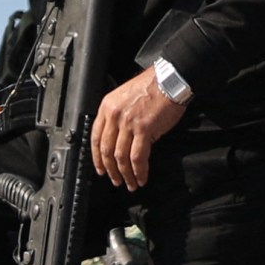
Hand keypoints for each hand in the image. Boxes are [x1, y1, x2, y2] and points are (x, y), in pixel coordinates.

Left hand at [90, 66, 186, 189]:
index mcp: (106, 108)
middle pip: (106, 149)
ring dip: (125, 173)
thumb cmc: (151, 87)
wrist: (169, 80)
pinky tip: (141, 178)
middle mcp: (114, 116)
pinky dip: (139, 170)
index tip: (100, 168)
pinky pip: (138, 156)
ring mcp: (128, 123)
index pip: (95, 137)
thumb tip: (120, 139)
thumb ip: (118, 117)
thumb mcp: (124, 97)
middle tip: (114, 180)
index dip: (96, 157)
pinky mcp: (144, 130)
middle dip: (110, 169)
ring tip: (130, 184)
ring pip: (121, 156)